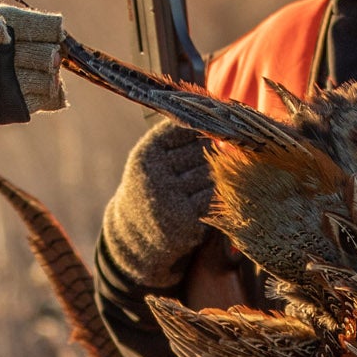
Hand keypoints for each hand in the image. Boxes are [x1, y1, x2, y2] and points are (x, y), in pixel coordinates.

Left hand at [0, 2, 64, 138]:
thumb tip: (5, 31)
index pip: (24, 22)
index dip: (43, 26)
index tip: (58, 30)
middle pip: (34, 52)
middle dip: (46, 56)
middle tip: (51, 61)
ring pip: (33, 79)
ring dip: (48, 81)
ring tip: (57, 85)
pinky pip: (21, 103)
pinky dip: (40, 102)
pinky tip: (56, 100)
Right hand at [101, 113, 213, 290]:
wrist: (135, 235)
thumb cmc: (152, 186)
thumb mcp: (153, 158)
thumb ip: (178, 135)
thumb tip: (221, 120)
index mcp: (147, 153)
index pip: (187, 129)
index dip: (195, 136)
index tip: (190, 146)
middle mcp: (155, 174)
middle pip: (203, 151)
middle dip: (204, 159)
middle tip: (190, 173)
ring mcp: (171, 197)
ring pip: (211, 173)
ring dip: (210, 179)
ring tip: (192, 189)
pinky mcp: (187, 218)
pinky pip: (213, 196)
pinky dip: (211, 197)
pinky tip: (198, 202)